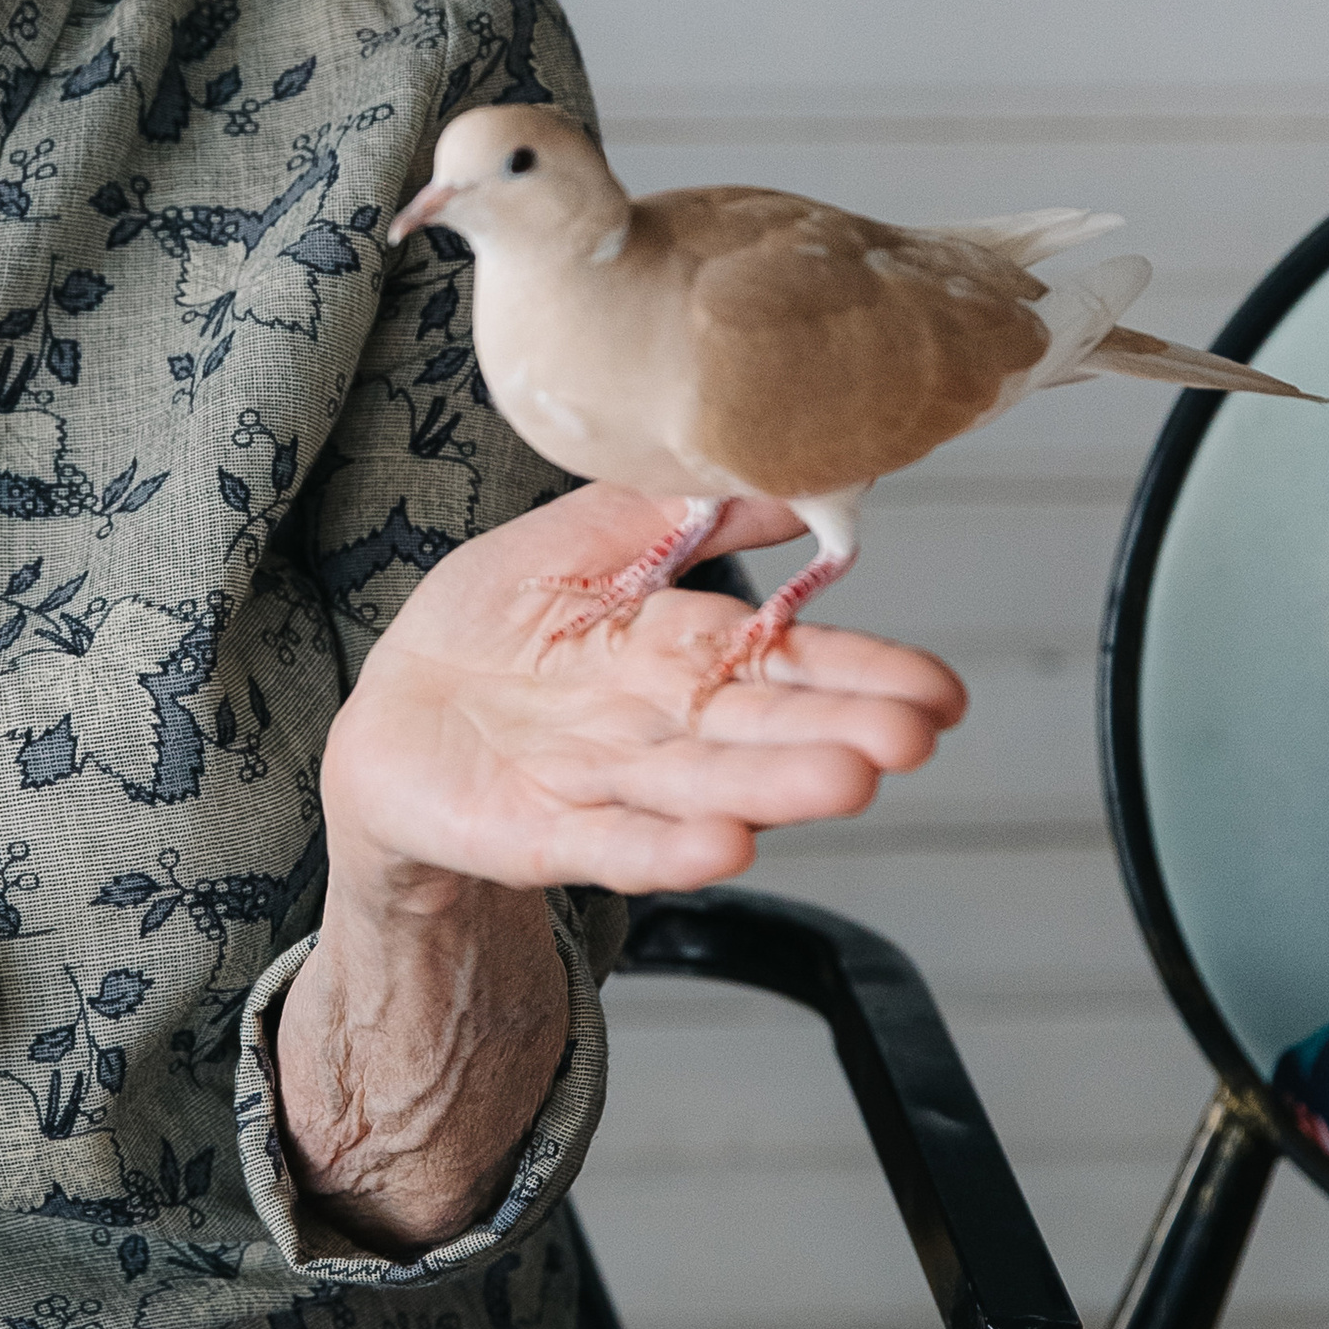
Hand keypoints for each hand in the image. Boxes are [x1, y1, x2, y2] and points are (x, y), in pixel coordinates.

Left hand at [271, 488, 962, 1248]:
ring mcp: (598, 782)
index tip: (942, 693)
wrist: (387, 716)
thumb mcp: (577, 544)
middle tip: (912, 738)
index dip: (855, 673)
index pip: (774, 659)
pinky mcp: (533, 832)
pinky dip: (663, 848)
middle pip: (751, 727)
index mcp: (670, 650)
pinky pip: (604, 840)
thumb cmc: (485, 629)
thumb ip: (676, 513)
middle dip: (832, 731)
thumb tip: (785, 477)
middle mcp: (652, 723)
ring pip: (694, 784)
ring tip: (847, 782)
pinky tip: (727, 850)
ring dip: (770, 788)